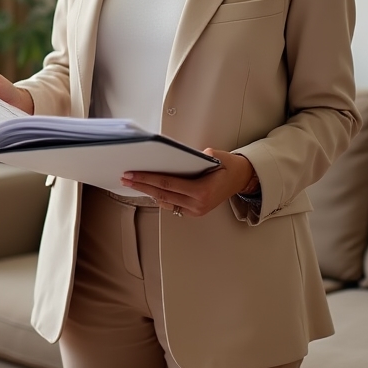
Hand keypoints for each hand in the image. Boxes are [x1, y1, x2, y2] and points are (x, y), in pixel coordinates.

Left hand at [121, 149, 256, 217]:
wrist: (241, 180)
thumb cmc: (229, 167)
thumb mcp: (218, 156)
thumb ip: (201, 156)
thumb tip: (182, 156)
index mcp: (202, 191)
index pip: (168, 184)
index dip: (148, 179)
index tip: (133, 174)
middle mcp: (198, 204)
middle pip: (162, 194)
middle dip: (142, 186)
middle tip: (126, 178)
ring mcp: (196, 210)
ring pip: (165, 202)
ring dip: (148, 192)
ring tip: (133, 183)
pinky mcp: (194, 211)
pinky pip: (172, 204)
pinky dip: (159, 197)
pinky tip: (148, 189)